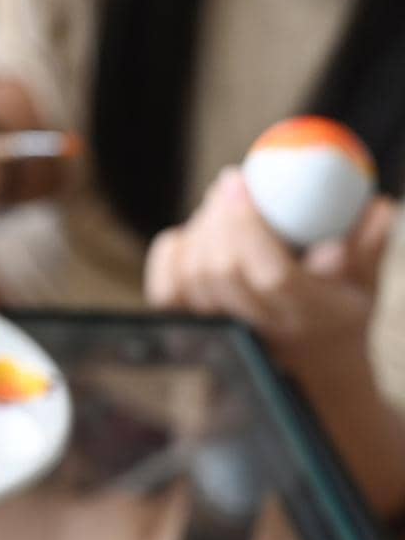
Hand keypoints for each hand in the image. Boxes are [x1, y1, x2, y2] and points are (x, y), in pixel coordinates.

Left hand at [145, 167, 396, 347]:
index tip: (241, 181)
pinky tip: (192, 233)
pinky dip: (173, 253)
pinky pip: (165, 290)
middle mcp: (260, 329)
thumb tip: (374, 207)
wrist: (311, 358)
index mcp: (307, 315)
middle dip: (220, 218)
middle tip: (231, 181)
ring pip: (190, 278)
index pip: (271, 275)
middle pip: (221, 272)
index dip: (248, 227)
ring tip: (222, 206)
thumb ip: (369, 244)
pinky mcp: (190, 327)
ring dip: (201, 230)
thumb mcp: (367, 277)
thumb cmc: (341, 302)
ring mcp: (221, 331)